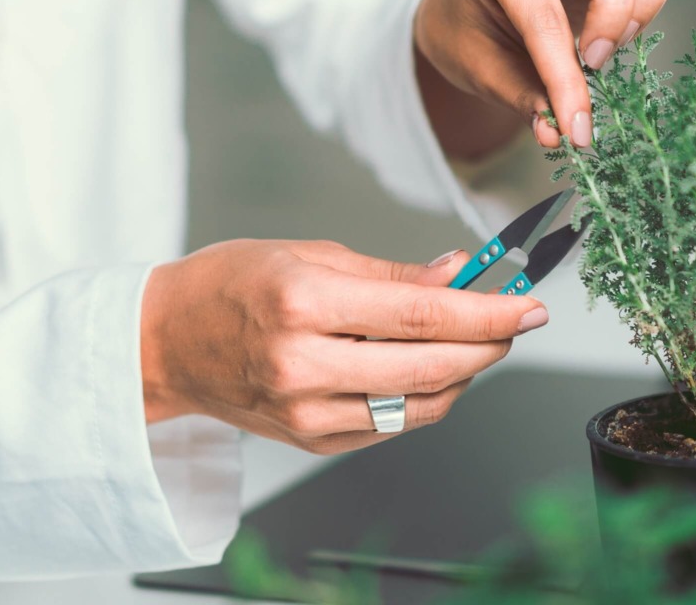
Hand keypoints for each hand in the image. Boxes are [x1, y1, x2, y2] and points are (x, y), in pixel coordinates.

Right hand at [140, 239, 546, 454]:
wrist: (167, 342)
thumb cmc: (231, 285)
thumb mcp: (311, 254)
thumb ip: (393, 274)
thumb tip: (458, 272)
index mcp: (303, 304)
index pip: (421, 315)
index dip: (487, 312)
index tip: (528, 304)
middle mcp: (303, 366)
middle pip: (430, 367)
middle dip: (491, 345)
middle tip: (518, 321)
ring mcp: (307, 413)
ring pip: (420, 405)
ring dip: (466, 374)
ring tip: (479, 341)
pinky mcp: (312, 441)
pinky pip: (393, 424)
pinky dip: (427, 397)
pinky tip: (435, 368)